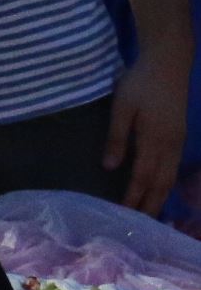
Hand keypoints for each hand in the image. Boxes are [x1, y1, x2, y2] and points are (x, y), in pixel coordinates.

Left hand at [104, 44, 190, 213]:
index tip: (124, 215)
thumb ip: (116, 137)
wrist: (169, 63)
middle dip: (151, 205)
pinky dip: (165, 183)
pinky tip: (158, 188)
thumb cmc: (141, 83)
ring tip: (150, 213)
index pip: (142, 177)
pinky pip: (173, 167)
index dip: (134, 197)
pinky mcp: (180, 135)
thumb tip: (109, 167)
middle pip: (161, 183)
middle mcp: (170, 145)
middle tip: (140, 226)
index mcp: (154, 140)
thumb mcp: (122, 107)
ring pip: (170, 177)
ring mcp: (178, 141)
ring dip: (160, 196)